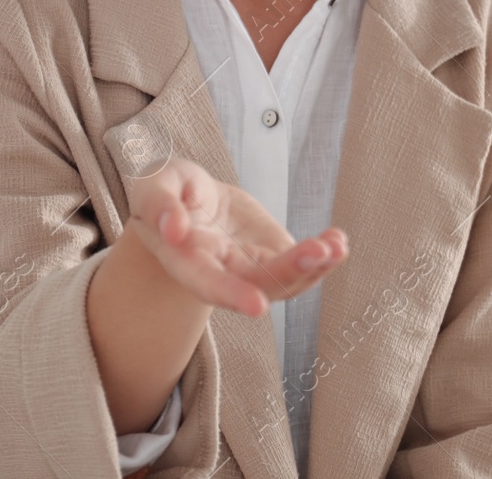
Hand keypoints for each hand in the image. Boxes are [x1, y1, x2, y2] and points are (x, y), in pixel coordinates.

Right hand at [123, 157, 347, 317]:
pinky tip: (338, 241)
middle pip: (258, 284)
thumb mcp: (153, 185)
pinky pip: (301, 265)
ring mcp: (251, 268)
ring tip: (337, 245)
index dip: (231, 294)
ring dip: (315, 267)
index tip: (257, 306)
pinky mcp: (273, 255)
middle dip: (290, 271)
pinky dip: (323, 257)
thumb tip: (173, 227)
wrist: (189, 198)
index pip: (207, 283)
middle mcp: (222, 273)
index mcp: (186, 261)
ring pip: (286, 281)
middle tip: (318, 251)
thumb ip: (158, 203)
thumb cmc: (166, 192)